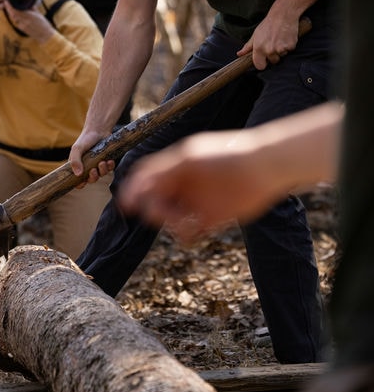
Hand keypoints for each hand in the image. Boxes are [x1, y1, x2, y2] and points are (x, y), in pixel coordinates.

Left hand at [4, 3, 54, 42]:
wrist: (45, 35)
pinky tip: (13, 13)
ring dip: (10, 12)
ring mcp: (23, 26)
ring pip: (13, 18)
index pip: (17, 11)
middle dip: (8, 8)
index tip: (7, 1)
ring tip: (9, 6)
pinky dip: (14, 17)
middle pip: (13, 14)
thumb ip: (32, 8)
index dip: (10, 6)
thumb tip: (28, 2)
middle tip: (6, 2)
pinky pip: (16, 21)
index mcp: (30, 16)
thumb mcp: (39, 14)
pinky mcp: (22, 29)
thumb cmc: (44, 24)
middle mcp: (25, 21)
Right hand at [69, 129, 114, 182]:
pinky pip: (109, 169)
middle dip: (93, 177)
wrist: (98, 130)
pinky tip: (109, 161)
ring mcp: (98, 164)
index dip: (79, 184)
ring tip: (102, 162)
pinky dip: (110, 166)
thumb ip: (75, 161)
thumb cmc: (85, 139)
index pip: (77, 181)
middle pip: (91, 180)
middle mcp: (88, 167)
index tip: (82, 182)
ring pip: (101, 175)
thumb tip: (78, 174)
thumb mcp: (77, 148)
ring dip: (102, 171)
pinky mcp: (107, 161)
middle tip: (93, 170)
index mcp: (78, 165)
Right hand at [118, 131, 268, 242]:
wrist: (264, 167)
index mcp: (175, 166)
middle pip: (154, 202)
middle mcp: (183, 184)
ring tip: (187, 225)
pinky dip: (188, 236)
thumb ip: (162, 171)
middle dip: (155, 211)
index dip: (132, 191)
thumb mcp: (190, 158)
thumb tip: (137, 185)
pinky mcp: (212, 218)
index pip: (145, 179)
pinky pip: (190, 233)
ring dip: (172, 225)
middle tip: (164, 216)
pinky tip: (197, 230)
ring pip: (170, 219)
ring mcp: (196, 201)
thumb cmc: (226, 155)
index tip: (127, 206)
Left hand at [237, 13, 300, 69]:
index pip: (260, 66)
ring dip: (281, 50)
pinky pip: (289, 50)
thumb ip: (248, 47)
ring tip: (280, 39)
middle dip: (274, 55)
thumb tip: (240, 54)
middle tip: (273, 43)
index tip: (264, 59)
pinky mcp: (290, 46)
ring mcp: (281, 49)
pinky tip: (286, 37)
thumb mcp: (255, 35)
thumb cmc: (268, 24)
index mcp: (259, 48)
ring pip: (282, 56)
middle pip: (273, 61)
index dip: (262, 63)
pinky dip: (289, 45)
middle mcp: (269, 50)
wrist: (283, 14)